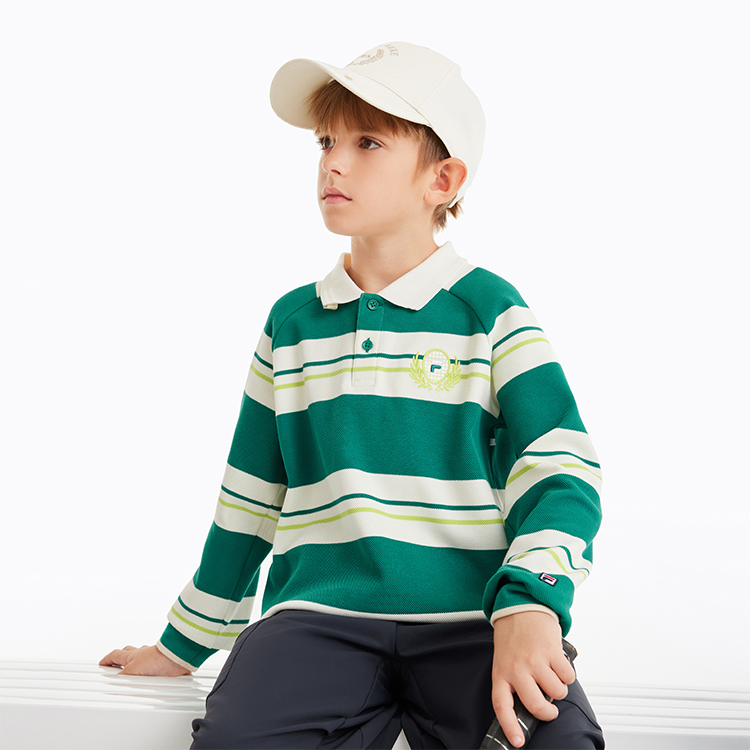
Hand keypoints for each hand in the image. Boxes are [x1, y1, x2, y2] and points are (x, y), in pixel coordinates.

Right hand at [99, 644, 190, 675]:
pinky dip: (149, 672)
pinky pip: (152, 669)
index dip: (107, 660)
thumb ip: (122, 677)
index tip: (102, 663)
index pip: (115, 655)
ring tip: (130, 673)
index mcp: (131, 655)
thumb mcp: (132, 670)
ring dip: (134, 665)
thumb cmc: (156, 659)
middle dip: (120, 659)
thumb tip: (113, 681)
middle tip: (114, 664)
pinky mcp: (161, 667)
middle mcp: (142, 655)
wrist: (175, 659)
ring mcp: (152, 660)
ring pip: (140, 660)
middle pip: (127, 654)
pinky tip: (148, 678)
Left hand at [491, 611, 574, 747]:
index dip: (510, 727)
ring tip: (551, 674)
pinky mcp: (552, 652)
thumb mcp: (505, 660)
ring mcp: (535, 661)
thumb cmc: (513, 635)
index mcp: (502, 672)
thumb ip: (514, 681)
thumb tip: (532, 705)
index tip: (518, 742)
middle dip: (547, 712)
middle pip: (536, 705)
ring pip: (556, 692)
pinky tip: (558, 663)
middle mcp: (517, 669)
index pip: (502, 706)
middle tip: (549, 709)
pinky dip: (567, 675)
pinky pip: (568, 677)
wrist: (521, 606)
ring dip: (559, 688)